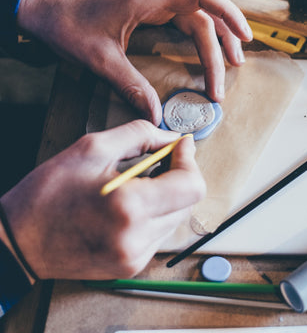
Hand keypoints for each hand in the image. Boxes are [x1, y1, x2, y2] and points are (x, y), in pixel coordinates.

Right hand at [0, 121, 204, 278]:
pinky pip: (160, 233)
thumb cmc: (48, 193)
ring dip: (168, 194)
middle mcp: (137, 238)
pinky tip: (133, 202)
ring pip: (176, 217)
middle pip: (188, 201)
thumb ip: (141, 136)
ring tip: (141, 181)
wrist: (19, 241)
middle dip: (179, 175)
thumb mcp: (92, 148)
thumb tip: (173, 138)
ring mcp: (135, 257)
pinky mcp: (130, 265)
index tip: (180, 145)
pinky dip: (156, 213)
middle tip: (160, 159)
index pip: (191, 186)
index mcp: (129, 207)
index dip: (189, 160)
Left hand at [17, 0, 252, 124]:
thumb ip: (131, 86)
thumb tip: (156, 115)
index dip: (228, 13)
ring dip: (215, 38)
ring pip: (196, 14)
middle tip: (228, 77)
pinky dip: (199, 33)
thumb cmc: (67, 27)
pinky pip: (183, 15)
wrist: (45, 8)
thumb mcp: (100, 60)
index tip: (245, 37)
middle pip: (202, 14)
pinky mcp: (149, 1)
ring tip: (229, 64)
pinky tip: (207, 48)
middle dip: (220, 45)